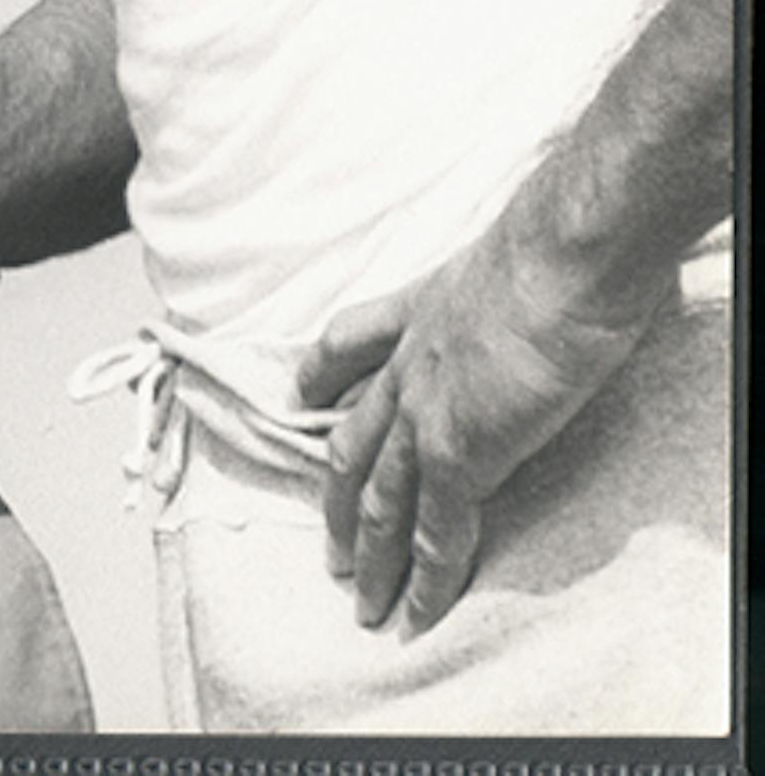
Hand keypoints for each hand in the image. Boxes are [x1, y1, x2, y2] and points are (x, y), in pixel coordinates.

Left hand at [297, 218, 662, 635]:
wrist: (562, 257)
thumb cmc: (556, 247)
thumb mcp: (506, 256)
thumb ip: (502, 285)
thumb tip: (536, 291)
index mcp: (420, 308)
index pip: (350, 340)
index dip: (322, 372)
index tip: (300, 395)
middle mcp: (409, 361)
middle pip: (354, 438)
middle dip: (337, 498)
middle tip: (326, 544)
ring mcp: (426, 411)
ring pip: (381, 497)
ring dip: (368, 555)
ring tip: (359, 600)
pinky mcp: (459, 452)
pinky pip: (435, 532)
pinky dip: (424, 580)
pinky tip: (414, 614)